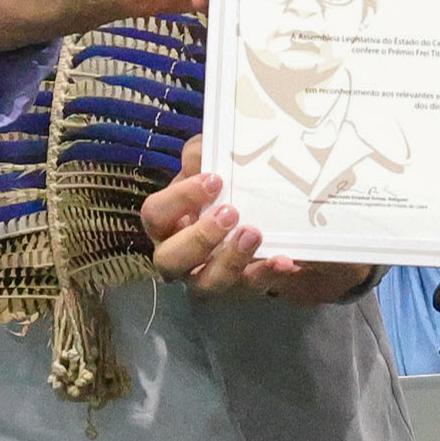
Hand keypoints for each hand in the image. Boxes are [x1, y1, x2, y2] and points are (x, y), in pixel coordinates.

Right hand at [138, 158, 378, 302]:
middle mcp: (178, 255)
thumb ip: (204, 153)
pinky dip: (264, 275)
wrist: (269, 224)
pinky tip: (284, 260)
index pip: (154, 214)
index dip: (179, 199)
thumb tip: (201, 149)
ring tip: (255, 234)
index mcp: (167, 222)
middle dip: (199, 238)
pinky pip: (247, 290)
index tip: (214, 180)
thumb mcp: (215, 167)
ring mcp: (205, 279)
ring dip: (228, 261)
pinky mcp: (237, 292)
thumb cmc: (227, 191)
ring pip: (204, 286)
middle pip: (168, 260)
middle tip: (231, 213)